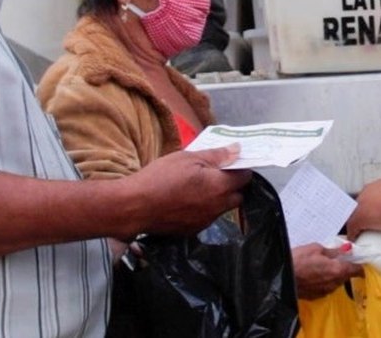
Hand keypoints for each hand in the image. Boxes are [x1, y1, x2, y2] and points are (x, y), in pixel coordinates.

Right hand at [123, 144, 249, 235]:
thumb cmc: (161, 177)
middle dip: (231, 186)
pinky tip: (186, 201)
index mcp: (220, 187)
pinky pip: (206, 218)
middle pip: (237, 196)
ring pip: (221, 209)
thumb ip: (216, 156)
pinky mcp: (192, 231)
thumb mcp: (188, 158)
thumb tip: (238, 150)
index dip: (240, 168)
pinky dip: (203, 209)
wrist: (135, 206)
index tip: (230, 163)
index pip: (245, 178)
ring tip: (197, 187)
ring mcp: (206, 222)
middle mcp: (218, 208)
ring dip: (217, 199)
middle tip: (214, 174)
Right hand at [291, 243, 362, 298]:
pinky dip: (325, 281)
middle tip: (338, 258)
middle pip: (346, 276)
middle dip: (345, 267)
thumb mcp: (316, 248)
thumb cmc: (298, 259)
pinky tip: (316, 274)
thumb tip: (348, 249)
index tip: (359, 259)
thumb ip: (334, 251)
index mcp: (337, 270)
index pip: (357, 270)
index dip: (360, 264)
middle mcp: (334, 283)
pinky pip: (326, 287)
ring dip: (334, 274)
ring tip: (324, 265)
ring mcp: (325, 291)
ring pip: (336, 282)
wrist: (280, 276)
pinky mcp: (316, 296)